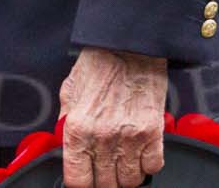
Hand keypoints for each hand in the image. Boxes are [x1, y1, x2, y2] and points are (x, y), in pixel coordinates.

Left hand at [59, 47, 167, 187]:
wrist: (130, 44)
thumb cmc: (101, 62)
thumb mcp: (71, 90)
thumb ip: (66, 120)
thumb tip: (65, 143)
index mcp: (77, 128)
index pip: (78, 181)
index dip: (82, 183)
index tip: (86, 178)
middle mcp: (102, 137)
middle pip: (105, 185)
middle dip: (105, 180)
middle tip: (106, 168)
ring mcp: (129, 137)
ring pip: (130, 181)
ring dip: (127, 175)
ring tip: (124, 160)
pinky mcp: (153, 132)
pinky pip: (153, 166)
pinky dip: (148, 164)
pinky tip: (141, 152)